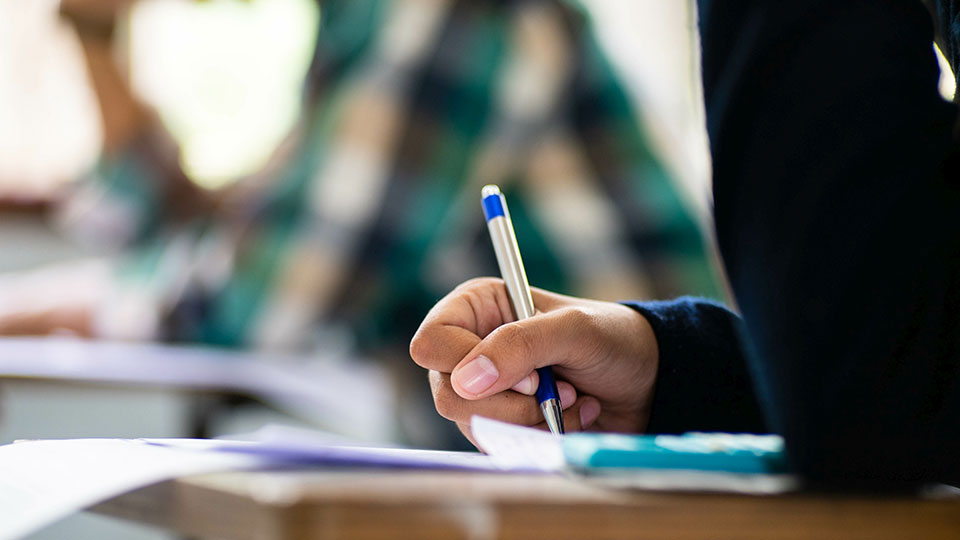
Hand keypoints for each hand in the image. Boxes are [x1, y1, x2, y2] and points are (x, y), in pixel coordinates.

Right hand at [410, 278, 658, 446]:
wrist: (645, 380)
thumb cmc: (612, 338)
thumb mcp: (574, 330)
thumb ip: (520, 345)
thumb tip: (465, 381)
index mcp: (475, 308)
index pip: (431, 344)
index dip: (470, 366)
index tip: (529, 376)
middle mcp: (469, 346)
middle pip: (446, 392)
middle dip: (509, 402)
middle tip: (554, 389)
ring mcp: (481, 388)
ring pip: (470, 423)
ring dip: (529, 420)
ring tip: (570, 398)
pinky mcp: (499, 422)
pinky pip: (496, 444)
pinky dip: (537, 437)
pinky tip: (567, 417)